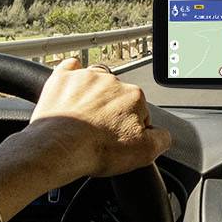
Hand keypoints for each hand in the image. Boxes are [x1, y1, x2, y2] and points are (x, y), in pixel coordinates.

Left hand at [0, 58, 171, 209]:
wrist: (58, 147)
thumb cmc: (96, 149)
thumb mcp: (143, 153)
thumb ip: (161, 139)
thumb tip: (163, 134)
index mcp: (133, 96)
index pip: (139, 110)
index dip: (130, 126)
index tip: (119, 137)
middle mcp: (111, 81)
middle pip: (117, 95)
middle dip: (111, 110)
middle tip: (100, 131)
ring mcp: (85, 77)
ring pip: (95, 82)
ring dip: (93, 95)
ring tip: (84, 117)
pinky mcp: (62, 78)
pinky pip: (71, 69)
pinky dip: (72, 77)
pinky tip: (71, 92)